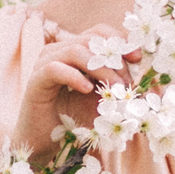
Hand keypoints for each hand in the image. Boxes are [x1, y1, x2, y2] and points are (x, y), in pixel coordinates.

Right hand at [12, 23, 133, 153]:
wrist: (44, 141)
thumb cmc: (73, 120)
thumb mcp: (101, 100)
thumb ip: (116, 86)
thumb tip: (139, 79)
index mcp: (74, 51)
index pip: (98, 32)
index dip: (119, 41)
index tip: (137, 59)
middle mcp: (58, 51)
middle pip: (90, 40)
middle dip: (113, 61)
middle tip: (125, 84)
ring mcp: (44, 63)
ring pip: (75, 50)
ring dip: (100, 69)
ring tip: (113, 89)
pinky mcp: (35, 80)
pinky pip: (55, 69)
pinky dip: (75, 77)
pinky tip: (88, 90)